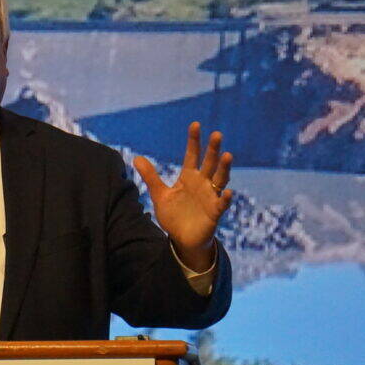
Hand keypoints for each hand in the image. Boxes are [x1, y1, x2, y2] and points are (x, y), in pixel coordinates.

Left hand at [132, 122, 232, 271]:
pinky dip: (225, 198)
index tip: (195, 124)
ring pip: (220, 179)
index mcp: (189, 177)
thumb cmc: (173, 215)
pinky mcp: (215, 212)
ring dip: (224, 168)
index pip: (192, 155)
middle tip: (216, 134)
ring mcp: (210, 197)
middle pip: (209, 163)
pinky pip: (222, 204)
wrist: (182, 239)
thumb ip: (150, 176)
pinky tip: (227, 192)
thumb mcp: (160, 195)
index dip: (194, 141)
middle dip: (213, 149)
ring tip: (227, 155)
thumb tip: (136, 157)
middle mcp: (202, 183)